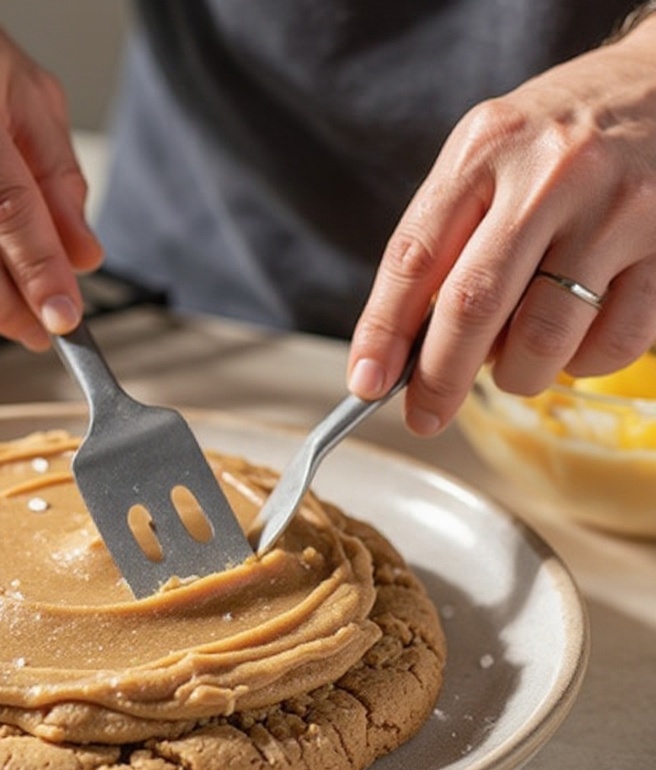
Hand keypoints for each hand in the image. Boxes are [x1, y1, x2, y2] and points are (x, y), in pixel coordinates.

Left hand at [347, 17, 655, 434]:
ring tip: (515, 359)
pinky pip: (614, 345)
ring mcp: (618, 211)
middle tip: (424, 416)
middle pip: (474, 306)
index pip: (414, 256)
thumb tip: (410, 347)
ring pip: (544, 340)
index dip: (383, 332)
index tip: (366, 383)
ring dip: (517, 375)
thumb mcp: (490, 158)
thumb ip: (447, 237)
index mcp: (486, 149)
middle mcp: (552, 175)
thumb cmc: (562, 140)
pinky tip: (576, 337)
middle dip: (438, 378)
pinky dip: (582, 363)